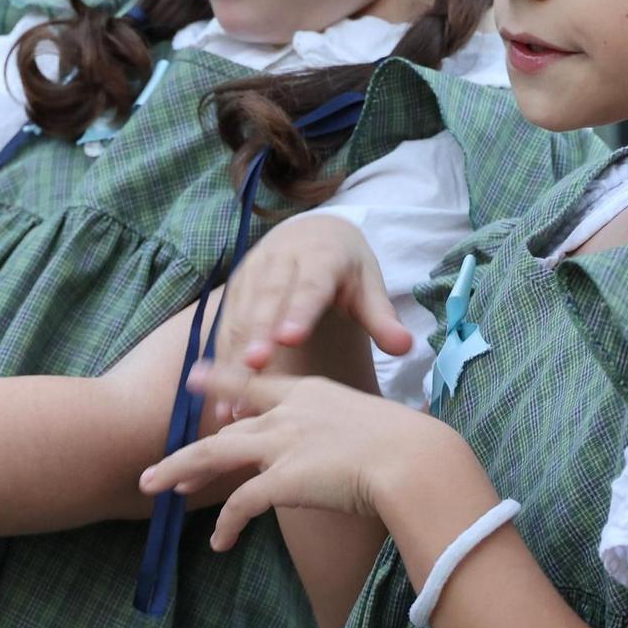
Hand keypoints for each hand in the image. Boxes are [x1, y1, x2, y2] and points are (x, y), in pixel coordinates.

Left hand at [142, 371, 458, 550]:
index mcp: (310, 393)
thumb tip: (353, 451)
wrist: (415, 461)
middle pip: (226, 427)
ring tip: (155, 488)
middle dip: (191, 448)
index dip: (221, 382)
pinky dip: (226, 525)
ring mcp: (282, 443)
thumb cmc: (411, 447)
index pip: (254, 385)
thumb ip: (348, 434)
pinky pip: (240, 504)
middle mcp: (288, 412)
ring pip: (214, 454)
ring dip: (181, 471)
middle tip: (164, 467)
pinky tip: (220, 543)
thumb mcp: (372, 426)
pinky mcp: (282, 477)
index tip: (193, 376)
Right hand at [203, 215, 410, 422]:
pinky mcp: (235, 290)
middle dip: (257, 332)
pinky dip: (221, 361)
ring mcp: (252, 274)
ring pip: (239, 314)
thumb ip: (382, 316)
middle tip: (255, 365)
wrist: (311, 231)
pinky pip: (225, 326)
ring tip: (232, 393)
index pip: (309, 284)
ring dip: (232, 354)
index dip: (298, 310)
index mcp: (319, 256)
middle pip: (266, 298)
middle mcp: (279, 261)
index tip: (290, 338)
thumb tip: (406, 347)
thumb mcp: (367, 283)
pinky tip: (221, 397)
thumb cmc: (344, 266)